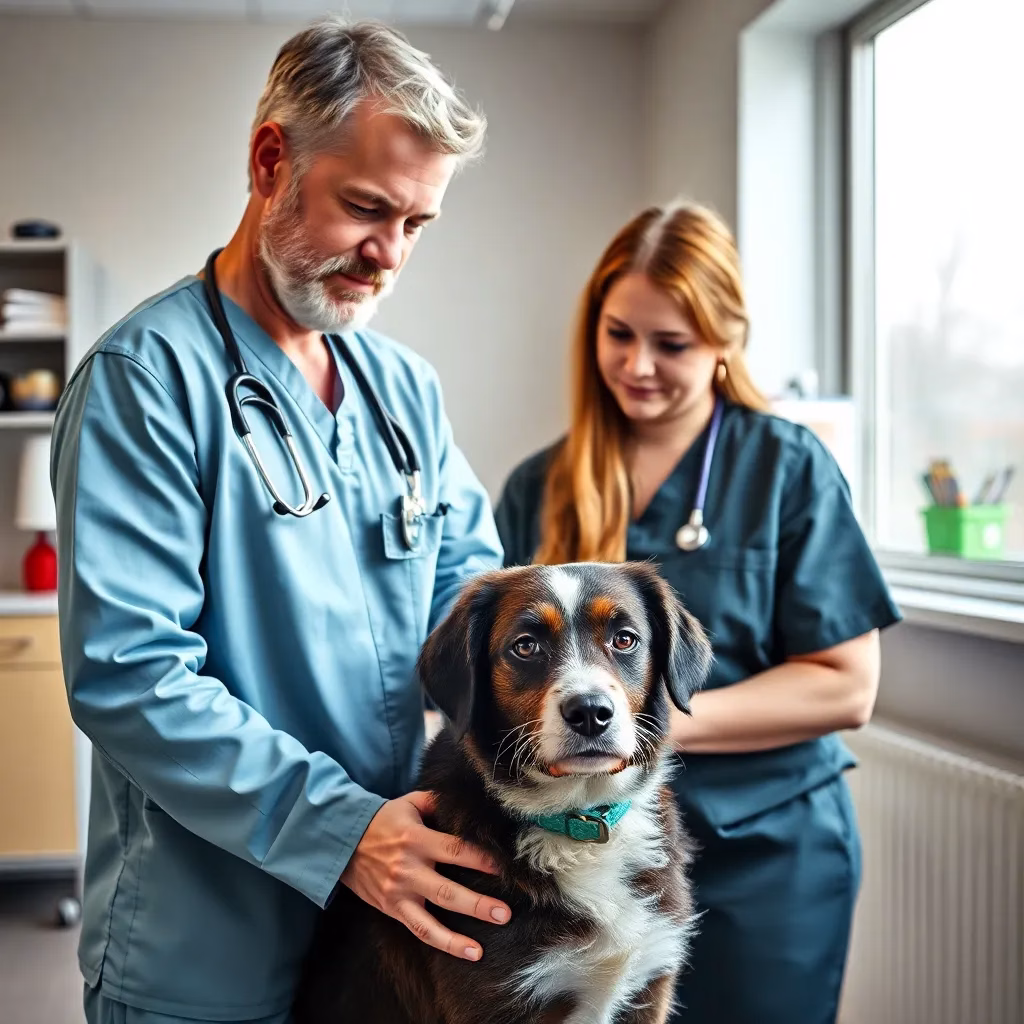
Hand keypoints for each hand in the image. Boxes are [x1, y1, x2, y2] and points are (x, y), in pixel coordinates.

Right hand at [341, 791, 510, 960]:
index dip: (481, 859)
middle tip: (504, 913)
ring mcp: (399, 892)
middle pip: (447, 891)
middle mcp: (409, 868)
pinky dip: (442, 943)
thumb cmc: (383, 820)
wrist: (342, 840)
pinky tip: (467, 952)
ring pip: (431, 919)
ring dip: (458, 936)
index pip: (455, 850)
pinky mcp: (393, 908)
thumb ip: (437, 801)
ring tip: (482, 949)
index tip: (505, 867)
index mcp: (417, 839)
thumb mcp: (409, 803)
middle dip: (477, 904)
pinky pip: (418, 930)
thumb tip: (466, 802)